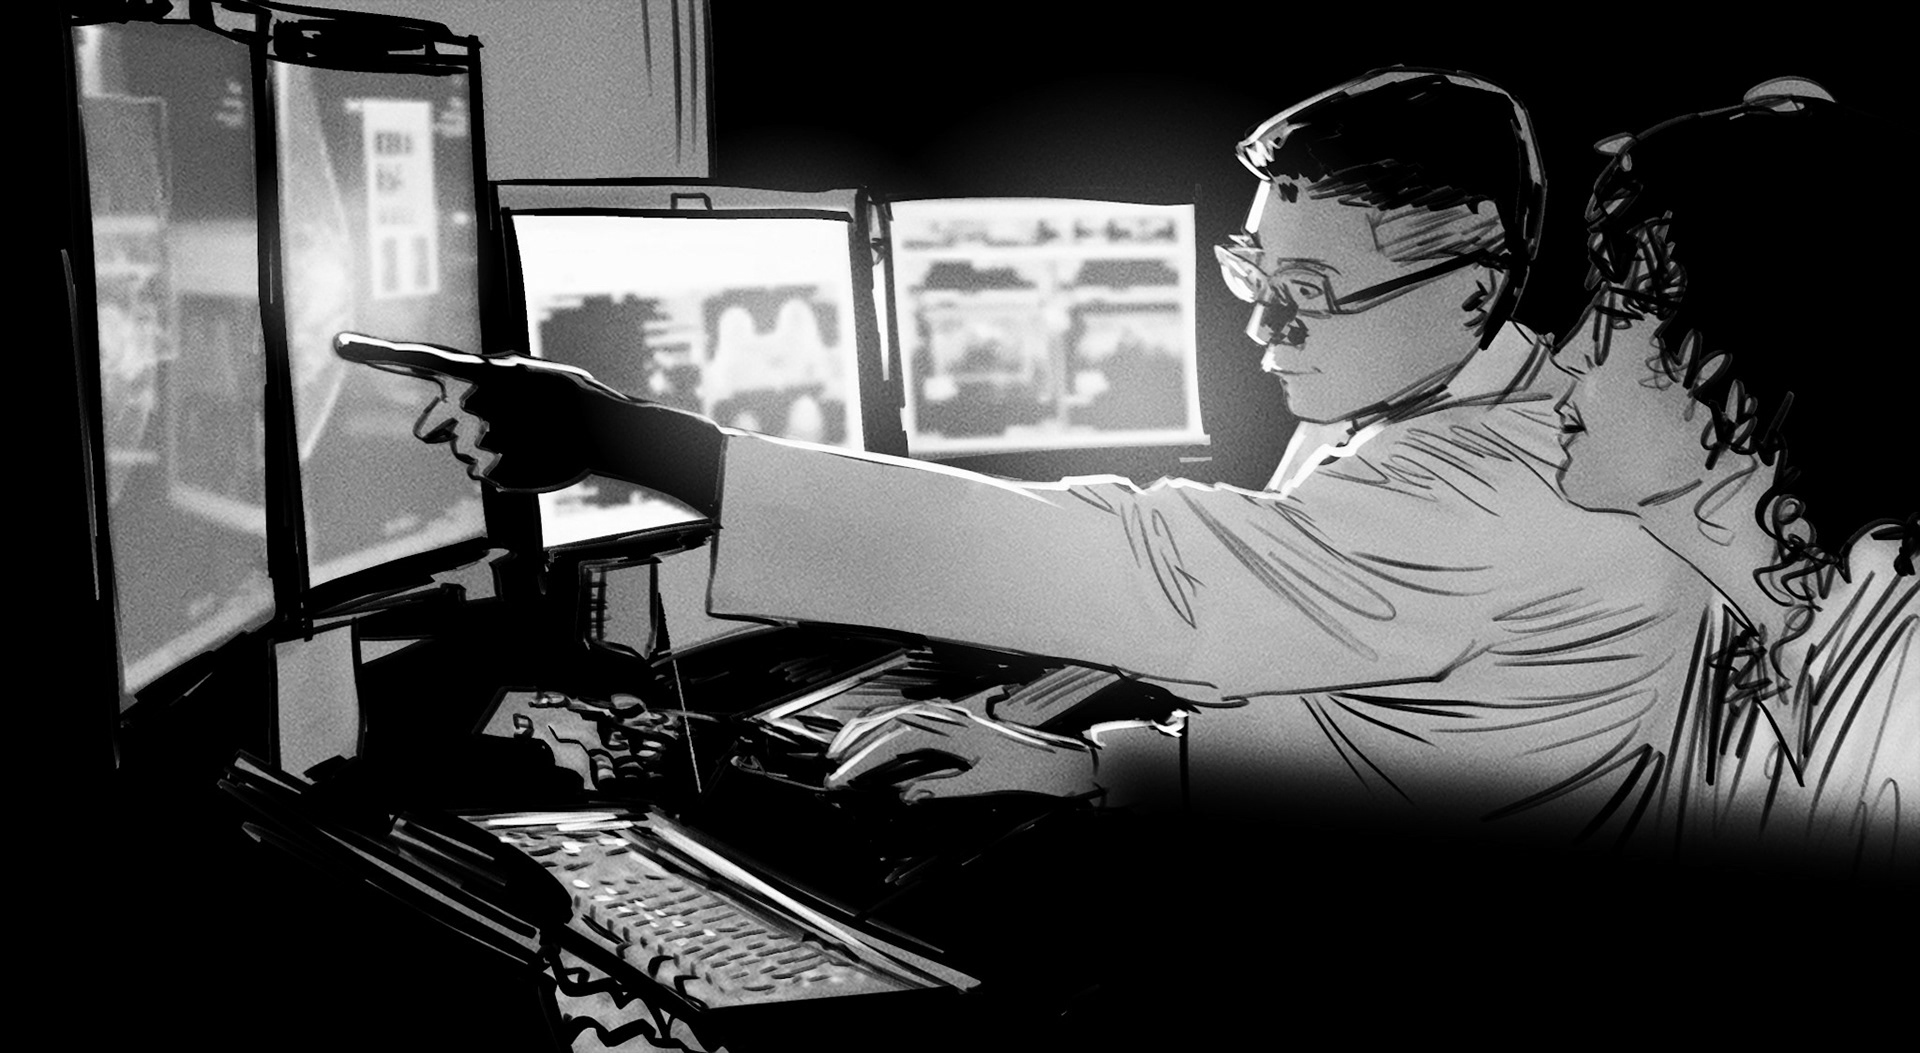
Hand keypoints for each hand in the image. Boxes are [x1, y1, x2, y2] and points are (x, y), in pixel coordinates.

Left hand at [334, 332, 627, 491]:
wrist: (602, 429)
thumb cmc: (564, 397)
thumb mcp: (522, 374)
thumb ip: (476, 384)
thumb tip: (439, 414)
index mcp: (474, 369)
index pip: (416, 356)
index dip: (373, 350)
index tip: (337, 343)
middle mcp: (465, 402)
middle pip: (428, 428)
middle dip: (448, 428)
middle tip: (496, 421)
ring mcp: (474, 439)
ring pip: (459, 453)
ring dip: (487, 447)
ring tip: (526, 437)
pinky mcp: (487, 472)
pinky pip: (481, 474)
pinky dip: (502, 468)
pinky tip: (529, 455)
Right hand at [823, 688, 1099, 802]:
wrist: (1063, 762)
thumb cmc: (1029, 774)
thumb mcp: (987, 786)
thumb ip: (942, 789)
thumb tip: (903, 796)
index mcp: (951, 728)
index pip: (892, 741)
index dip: (862, 762)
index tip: (841, 783)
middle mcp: (946, 715)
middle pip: (885, 722)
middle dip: (853, 746)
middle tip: (831, 773)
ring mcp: (949, 715)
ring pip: (893, 717)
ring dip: (864, 735)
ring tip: (841, 757)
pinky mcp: (953, 722)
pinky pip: (908, 719)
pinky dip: (883, 730)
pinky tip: (875, 745)